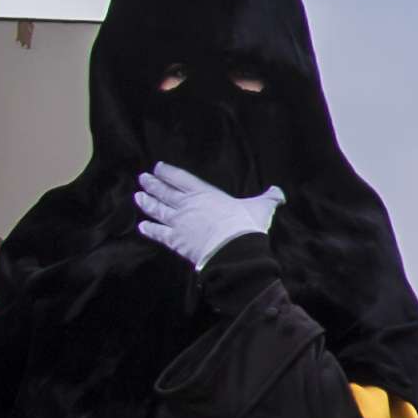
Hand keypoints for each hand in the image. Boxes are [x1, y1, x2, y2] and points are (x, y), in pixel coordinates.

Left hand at [134, 163, 281, 269]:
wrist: (234, 250)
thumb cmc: (246, 225)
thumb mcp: (261, 207)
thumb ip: (268, 199)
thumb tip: (279, 193)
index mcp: (205, 193)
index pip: (181, 178)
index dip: (168, 172)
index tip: (157, 167)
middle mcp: (187, 205)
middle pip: (164, 192)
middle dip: (152, 185)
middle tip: (142, 179)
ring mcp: (179, 223)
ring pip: (157, 210)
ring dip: (147, 203)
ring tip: (138, 197)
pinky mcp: (175, 241)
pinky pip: (158, 234)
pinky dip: (149, 230)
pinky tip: (142, 226)